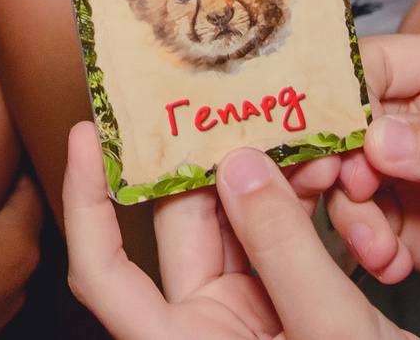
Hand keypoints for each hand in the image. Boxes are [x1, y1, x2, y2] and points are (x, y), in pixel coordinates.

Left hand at [66, 119, 414, 339]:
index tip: (89, 133)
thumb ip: (285, 250)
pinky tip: (325, 172)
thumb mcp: (333, 332)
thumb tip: (240, 165)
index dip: (86, 201)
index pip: (104, 272)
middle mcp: (205, 328)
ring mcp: (245, 316)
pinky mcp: (287, 307)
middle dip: (211, 163)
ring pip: (234, 224)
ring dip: (268, 179)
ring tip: (305, 139)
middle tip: (238, 103)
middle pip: (181, 228)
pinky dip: (298, 204)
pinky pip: (277, 239)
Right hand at [295, 36, 419, 338]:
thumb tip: (376, 138)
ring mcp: (418, 176)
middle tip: (324, 188)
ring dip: (345, 211)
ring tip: (377, 244)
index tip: (303, 129)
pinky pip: (361, 227)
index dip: (331, 93)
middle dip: (326, 157)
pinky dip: (363, 246)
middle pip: (344, 122)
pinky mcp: (413, 228)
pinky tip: (392, 265)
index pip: (375, 66)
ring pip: (343, 177)